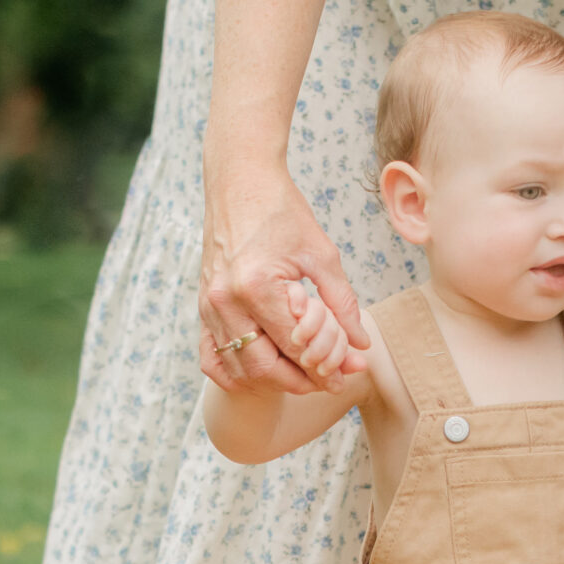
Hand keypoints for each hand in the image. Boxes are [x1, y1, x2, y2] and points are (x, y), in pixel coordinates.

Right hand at [199, 172, 368, 394]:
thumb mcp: (322, 255)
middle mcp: (227, 301)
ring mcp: (209, 305)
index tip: (345, 376)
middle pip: (264, 368)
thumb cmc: (282, 211)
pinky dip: (237, 372)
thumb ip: (342, 304)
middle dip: (299, 381)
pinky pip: (212, 356)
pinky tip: (262, 371)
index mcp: (257, 287)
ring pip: (239, 368)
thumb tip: (360, 344)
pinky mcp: (203, 305)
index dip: (325, 367)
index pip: (296, 346)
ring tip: (301, 376)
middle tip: (326, 381)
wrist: (240, 182)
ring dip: (271, 381)